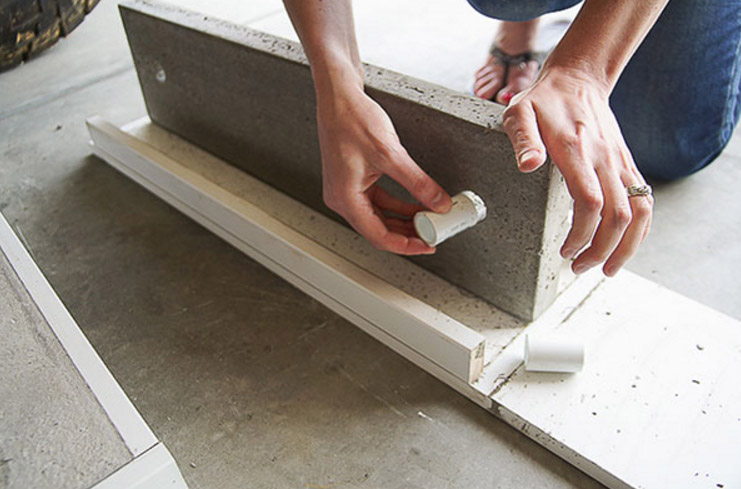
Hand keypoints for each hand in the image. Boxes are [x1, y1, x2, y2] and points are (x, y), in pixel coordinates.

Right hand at [315, 84, 451, 254]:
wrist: (339, 96)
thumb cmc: (352, 119)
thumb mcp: (391, 154)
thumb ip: (418, 182)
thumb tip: (439, 203)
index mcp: (345, 199)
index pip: (379, 236)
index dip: (407, 244)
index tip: (428, 244)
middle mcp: (342, 198)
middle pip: (379, 229)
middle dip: (408, 233)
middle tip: (434, 233)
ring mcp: (347, 189)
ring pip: (381, 216)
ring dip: (406, 219)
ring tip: (430, 219)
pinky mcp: (354, 179)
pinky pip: (379, 200)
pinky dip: (399, 204)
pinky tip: (417, 203)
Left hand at [501, 65, 652, 275]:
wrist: (578, 79)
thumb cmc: (544, 101)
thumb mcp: (519, 113)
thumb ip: (522, 139)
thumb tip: (527, 165)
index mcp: (576, 150)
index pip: (590, 201)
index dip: (582, 233)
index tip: (565, 252)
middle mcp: (604, 158)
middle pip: (618, 214)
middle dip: (602, 249)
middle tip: (579, 268)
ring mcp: (620, 162)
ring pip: (639, 211)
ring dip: (626, 246)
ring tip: (606, 268)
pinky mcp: (627, 164)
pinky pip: (644, 201)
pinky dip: (638, 229)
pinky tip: (622, 246)